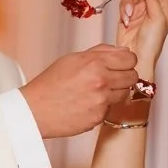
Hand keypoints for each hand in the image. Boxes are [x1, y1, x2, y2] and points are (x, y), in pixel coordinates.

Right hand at [23, 45, 139, 138]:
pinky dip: (103, 106)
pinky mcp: (99, 117)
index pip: (130, 59)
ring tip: (96, 91)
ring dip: (115, 92)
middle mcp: (101, 81)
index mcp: (94, 63)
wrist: (35, 110)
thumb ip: (101, 52)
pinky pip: (111, 108)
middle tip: (111, 78)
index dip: (127, 61)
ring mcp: (101, 101)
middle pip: (132, 77)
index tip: (122, 64)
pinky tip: (87, 103)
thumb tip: (123, 51)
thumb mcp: (73, 58)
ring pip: (124, 94)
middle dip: (124, 76)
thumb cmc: (51, 84)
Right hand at [115, 0, 167, 76]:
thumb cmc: (152, 43)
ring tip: (129, 14)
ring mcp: (138, 10)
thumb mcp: (157, 18)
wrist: (137, 57)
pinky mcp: (126, 15)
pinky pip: (123, 4)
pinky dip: (123, 10)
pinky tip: (126, 21)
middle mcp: (151, 5)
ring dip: (128, 1)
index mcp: (164, 6)